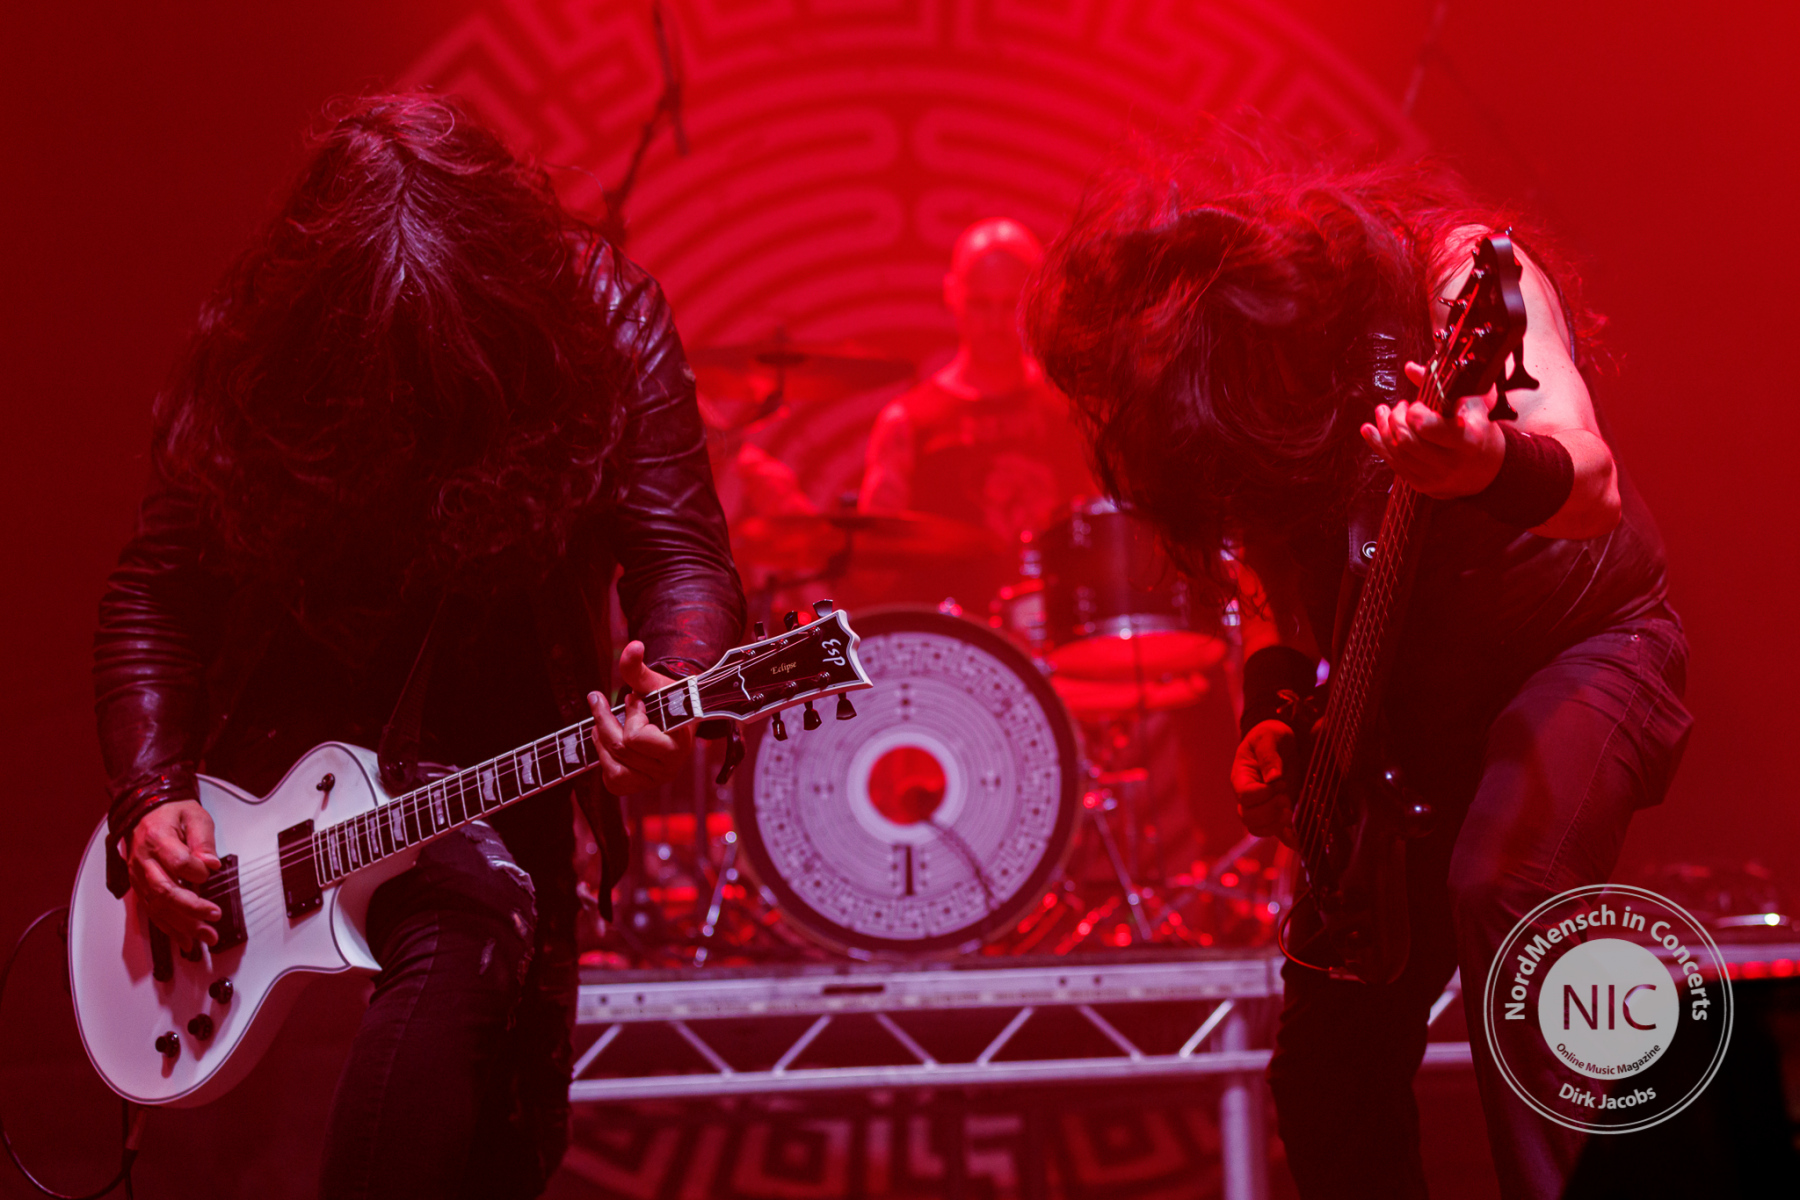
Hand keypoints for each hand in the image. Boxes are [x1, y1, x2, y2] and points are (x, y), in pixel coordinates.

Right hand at [121, 800, 221, 951]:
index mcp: (157, 839)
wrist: (145, 812)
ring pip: (158, 906)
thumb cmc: (172, 813)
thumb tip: (211, 864)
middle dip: (191, 909)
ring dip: (182, 925)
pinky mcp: (141, 888)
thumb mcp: (194, 815)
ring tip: (206, 937)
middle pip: (165, 891)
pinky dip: (169, 929)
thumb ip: (203, 840)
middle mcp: (144, 861)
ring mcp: (140, 877)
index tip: (211, 871)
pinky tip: (186, 940)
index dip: (197, 870)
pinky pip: (153, 911)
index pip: (178, 862)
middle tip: (214, 917)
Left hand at [588, 641, 693, 793]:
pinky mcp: (639, 788)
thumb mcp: (653, 683)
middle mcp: (670, 767)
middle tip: (600, 702)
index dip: (631, 714)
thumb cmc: (666, 701)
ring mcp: (655, 781)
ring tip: (601, 722)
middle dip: (605, 720)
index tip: (634, 699)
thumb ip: (638, 667)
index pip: (637, 736)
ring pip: (613, 766)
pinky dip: (603, 760)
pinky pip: (612, 781)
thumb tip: (634, 646)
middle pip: (620, 747)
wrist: (675, 721)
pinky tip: (606, 743)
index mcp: (680, 743)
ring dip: (600, 739)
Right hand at [1230, 720, 1297, 845]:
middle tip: (1286, 798)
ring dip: (1275, 825)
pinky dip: (1287, 839)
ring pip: (1258, 829)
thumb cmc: (1270, 736)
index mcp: (1241, 777)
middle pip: (1248, 817)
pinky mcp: (1276, 812)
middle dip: (1270, 812)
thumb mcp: (1268, 737)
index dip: (1263, 794)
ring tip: (1290, 812)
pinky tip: (1299, 841)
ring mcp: (1261, 806)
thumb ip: (1269, 755)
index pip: (1245, 796)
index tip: (1280, 781)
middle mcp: (1247, 796)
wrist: (1280, 741)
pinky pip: (1276, 833)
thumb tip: (1274, 777)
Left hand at [1358, 363, 1505, 498]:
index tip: (1417, 404)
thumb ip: (1441, 384)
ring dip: (1383, 428)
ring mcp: (1435, 477)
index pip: (1426, 427)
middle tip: (1400, 406)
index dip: (1415, 412)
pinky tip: (1369, 429)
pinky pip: (1393, 464)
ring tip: (1384, 412)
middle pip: (1405, 440)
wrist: (1488, 467)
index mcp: (1467, 440)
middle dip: (1395, 418)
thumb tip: (1409, 368)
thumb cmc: (1479, 426)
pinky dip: (1378, 444)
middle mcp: (1451, 463)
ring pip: (1396, 452)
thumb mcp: (1472, 401)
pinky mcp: (1422, 484)